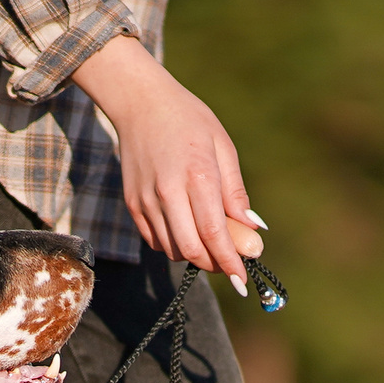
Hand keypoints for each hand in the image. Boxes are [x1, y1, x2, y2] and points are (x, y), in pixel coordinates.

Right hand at [72, 35, 263, 279]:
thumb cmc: (189, 120)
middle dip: (213, 264)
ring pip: (171, 248)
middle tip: (230, 264)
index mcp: (197, 176)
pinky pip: (154, 239)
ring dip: (194, 255)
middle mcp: (168, 192)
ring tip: (210, 243)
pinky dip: (173, 245)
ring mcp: (146, 200)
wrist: (140, 104)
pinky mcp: (132, 204)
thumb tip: (251, 228)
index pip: (213, 233)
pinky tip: (186, 230)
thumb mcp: (222, 147)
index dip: (229, 260)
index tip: (243, 278)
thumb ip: (234, 191)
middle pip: (190, 249)